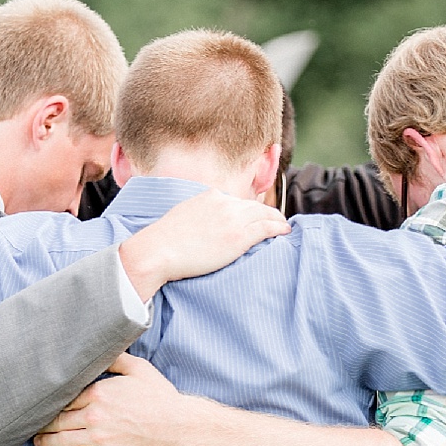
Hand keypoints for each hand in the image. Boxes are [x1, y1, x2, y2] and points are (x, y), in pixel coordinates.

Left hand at [32, 352, 200, 445]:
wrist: (177, 426)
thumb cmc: (159, 396)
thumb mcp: (138, 369)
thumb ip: (115, 359)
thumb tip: (101, 348)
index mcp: (98, 393)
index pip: (64, 398)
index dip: (51, 402)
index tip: (40, 402)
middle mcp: (94, 416)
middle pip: (58, 421)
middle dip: (42, 423)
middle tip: (30, 424)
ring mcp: (99, 439)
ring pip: (63, 441)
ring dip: (46, 442)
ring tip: (36, 442)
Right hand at [117, 191, 289, 298]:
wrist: (159, 250)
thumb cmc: (164, 240)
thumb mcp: (183, 216)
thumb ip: (197, 215)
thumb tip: (200, 225)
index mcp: (210, 196)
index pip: (237, 201)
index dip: (249, 209)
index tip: (255, 215)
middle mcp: (224, 203)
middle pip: (254, 206)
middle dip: (267, 212)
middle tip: (277, 220)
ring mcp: (233, 219)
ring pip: (264, 214)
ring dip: (277, 220)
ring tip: (283, 226)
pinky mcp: (239, 236)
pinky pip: (266, 228)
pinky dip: (279, 228)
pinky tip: (285, 231)